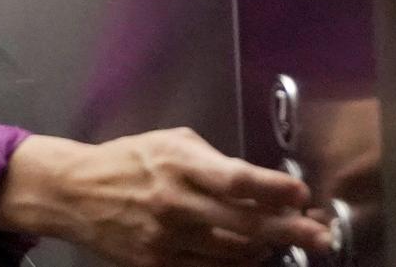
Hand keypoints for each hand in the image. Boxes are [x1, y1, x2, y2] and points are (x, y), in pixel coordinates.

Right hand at [0, 129, 329, 265]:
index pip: (236, 179)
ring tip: (285, 239)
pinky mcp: (157, 264)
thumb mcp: (169, 141)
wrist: (75, 193)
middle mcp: (173, 202)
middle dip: (289, 230)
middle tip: (320, 236)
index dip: (273, 190)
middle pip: (243, 222)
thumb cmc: (128, 160)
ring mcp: (165, 239)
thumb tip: (258, 183)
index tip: (300, 194)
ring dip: (265, 247)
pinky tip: (251, 253)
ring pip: (233, 253)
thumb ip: (213, 160)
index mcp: (177, 162)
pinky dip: (237, 263)